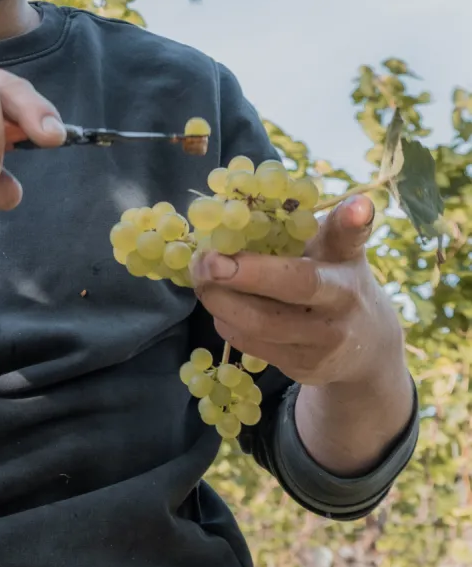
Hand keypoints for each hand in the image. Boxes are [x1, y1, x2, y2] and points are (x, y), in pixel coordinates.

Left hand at [190, 194, 404, 389]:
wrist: (365, 348)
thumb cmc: (335, 280)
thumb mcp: (335, 251)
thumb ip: (308, 228)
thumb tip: (257, 199)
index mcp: (347, 263)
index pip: (349, 239)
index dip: (352, 221)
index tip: (357, 204)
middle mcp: (342, 303)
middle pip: (295, 285)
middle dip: (245, 273)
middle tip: (207, 260)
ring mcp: (324, 341)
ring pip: (262, 323)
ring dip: (221, 299)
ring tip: (201, 278)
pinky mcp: (302, 366)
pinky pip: (252, 344)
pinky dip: (226, 321)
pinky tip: (219, 303)